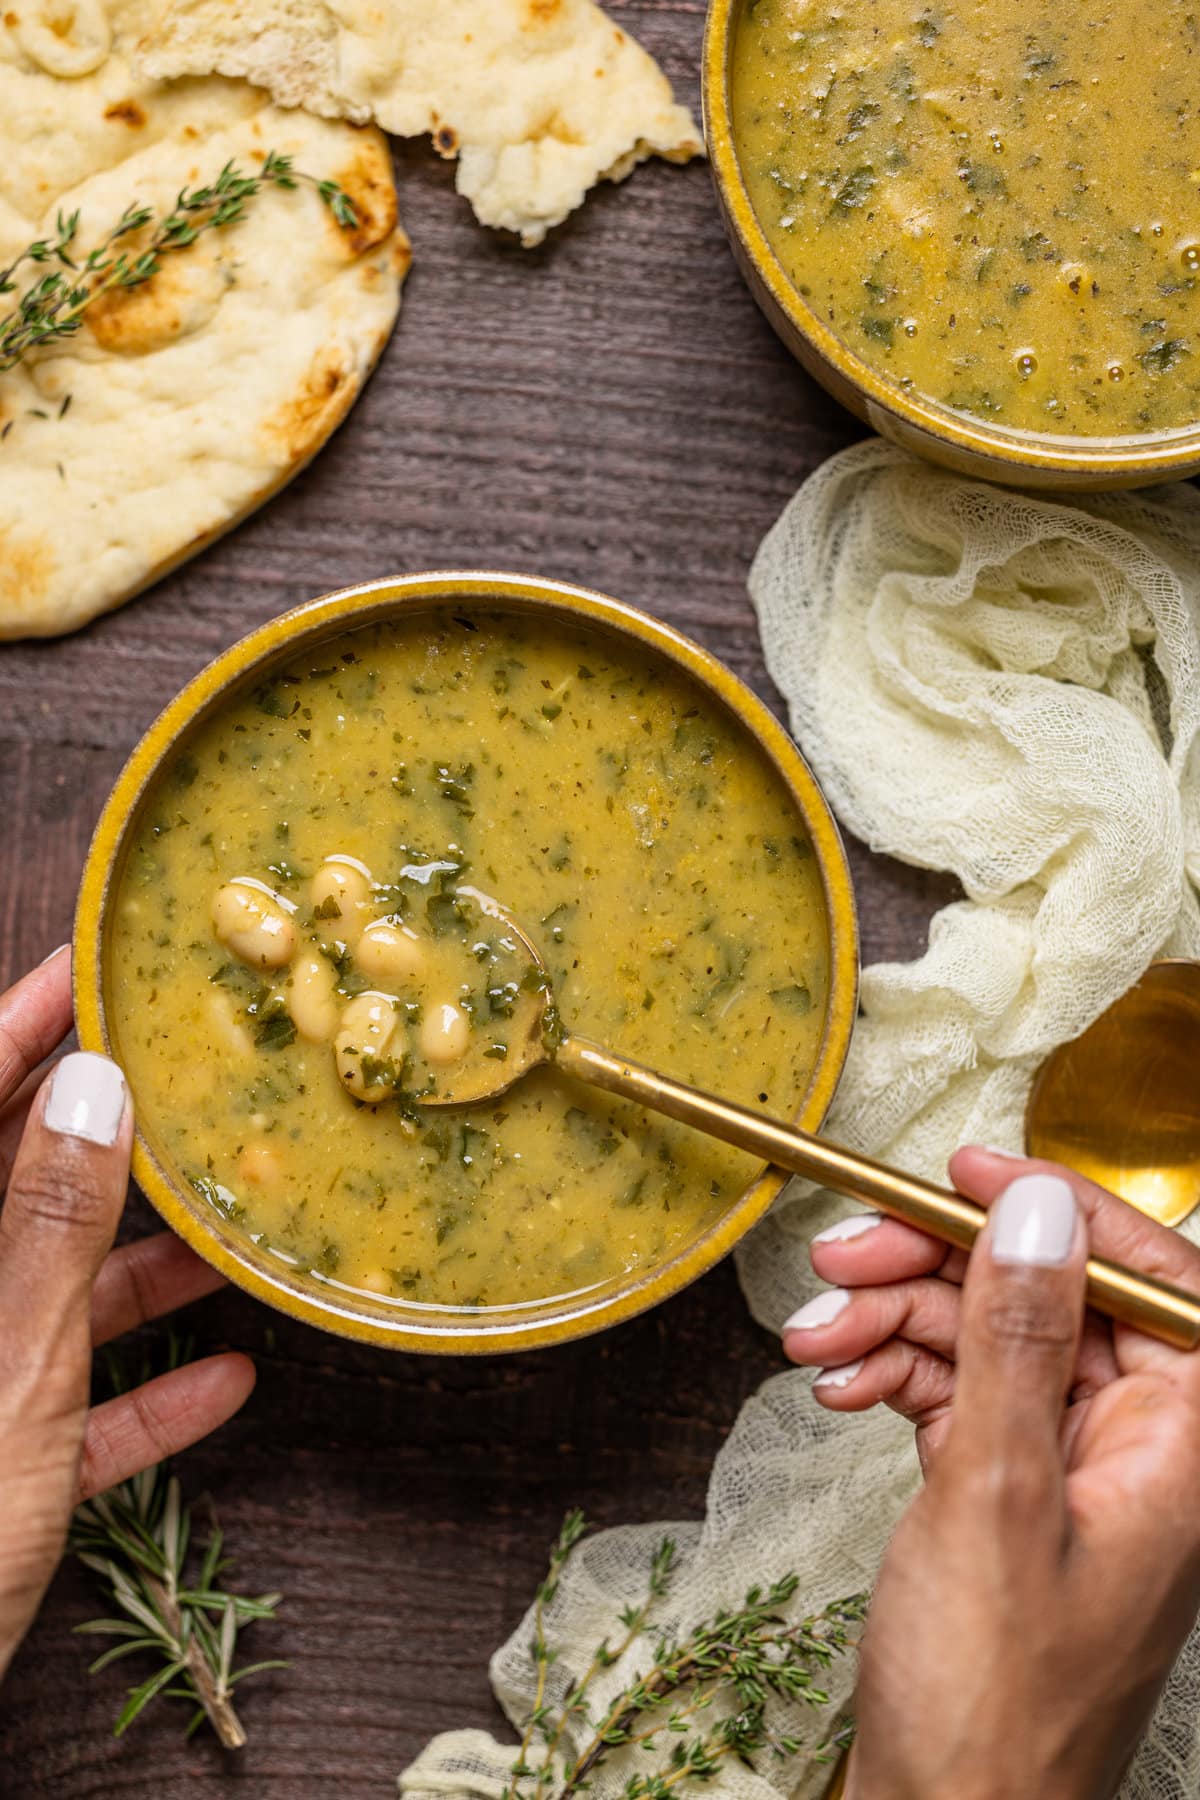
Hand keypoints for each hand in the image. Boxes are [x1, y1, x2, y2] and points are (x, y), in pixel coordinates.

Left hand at [0, 949, 254, 1679]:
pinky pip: (62, 1407)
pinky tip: (222, 1385)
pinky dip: (137, 1397)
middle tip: (192, 1088)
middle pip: (13, 1188)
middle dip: (108, 1142)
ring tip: (233, 1234)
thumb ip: (52, 1224)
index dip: (24, 1023)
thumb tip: (92, 1088)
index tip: (96, 970)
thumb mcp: (7, 1364)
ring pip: (45, 1296)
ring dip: (142, 1273)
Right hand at [782, 1149, 1199, 1799]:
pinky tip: (833, 1386)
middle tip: (841, 1254)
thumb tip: (1038, 1209)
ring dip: (891, 1325)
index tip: (966, 1171)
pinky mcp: (1004, 1491)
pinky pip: (952, 1395)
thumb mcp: (997, 1495)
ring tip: (811, 1340)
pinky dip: (888, 1378)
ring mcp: (1066, 1468)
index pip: (1148, 1276)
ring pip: (984, 1340)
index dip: (1058, 1207)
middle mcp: (1136, 1445)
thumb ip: (1018, 1339)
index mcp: (1182, 1442)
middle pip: (1043, 1298)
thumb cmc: (991, 1697)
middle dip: (935, 1269)